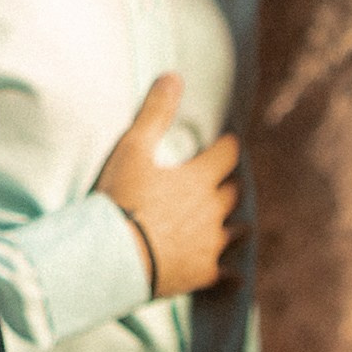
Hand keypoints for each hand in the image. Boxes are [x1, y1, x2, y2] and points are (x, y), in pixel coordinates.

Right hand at [94, 74, 240, 297]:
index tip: (229, 142)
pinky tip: (234, 276)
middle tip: (227, 180)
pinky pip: (227, 274)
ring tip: (236, 224)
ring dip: (236, 225)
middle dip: (230, 184)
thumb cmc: (122, 199)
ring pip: (236, 232)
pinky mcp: (203, 274)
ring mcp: (211, 245)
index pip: (226, 155)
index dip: (228, 146)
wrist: (115, 256)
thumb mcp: (132, 149)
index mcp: (199, 178)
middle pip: (232, 193)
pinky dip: (230, 272)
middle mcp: (213, 210)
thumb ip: (155, 113)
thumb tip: (174, 75)